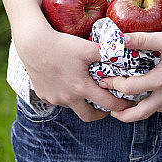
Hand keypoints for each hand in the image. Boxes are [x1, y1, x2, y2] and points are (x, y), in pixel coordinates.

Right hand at [16, 26, 135, 121]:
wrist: (33, 45)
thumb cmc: (62, 45)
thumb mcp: (88, 48)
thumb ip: (108, 52)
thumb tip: (125, 51)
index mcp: (81, 88)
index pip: (107, 104)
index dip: (120, 106)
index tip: (127, 105)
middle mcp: (67, 98)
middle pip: (88, 116)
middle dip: (100, 113)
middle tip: (108, 106)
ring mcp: (54, 98)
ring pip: (72, 106)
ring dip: (82, 101)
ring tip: (87, 89)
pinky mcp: (43, 95)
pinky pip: (59, 99)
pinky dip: (67, 95)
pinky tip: (69, 82)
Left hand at [102, 27, 161, 121]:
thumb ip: (142, 39)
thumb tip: (119, 38)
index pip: (130, 89)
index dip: (114, 85)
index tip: (106, 81)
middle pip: (141, 113)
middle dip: (124, 115)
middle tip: (112, 112)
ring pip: (157, 110)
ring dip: (144, 107)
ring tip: (134, 101)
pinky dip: (161, 102)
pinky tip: (160, 92)